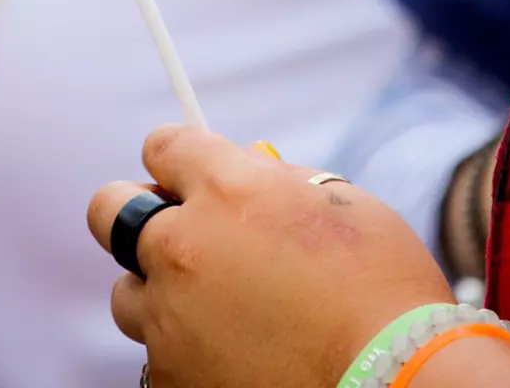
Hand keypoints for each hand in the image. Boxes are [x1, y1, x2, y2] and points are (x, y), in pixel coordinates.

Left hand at [88, 125, 453, 387]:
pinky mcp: (170, 378)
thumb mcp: (343, 202)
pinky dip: (185, 351)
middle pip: (109, 209)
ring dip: (161, 292)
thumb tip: (241, 164)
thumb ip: (276, 178)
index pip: (162, 146)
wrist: (401, 385)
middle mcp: (183, 247)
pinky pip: (157, 354)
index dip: (177, 159)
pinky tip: (238, 355)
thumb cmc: (387, 293)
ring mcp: (169, 319)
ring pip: (128, 292)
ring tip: (222, 311)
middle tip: (180, 233)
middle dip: (138, 213)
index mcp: (228, 189)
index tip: (188, 175)